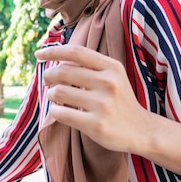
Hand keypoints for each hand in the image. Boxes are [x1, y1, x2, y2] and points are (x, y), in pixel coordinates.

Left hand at [35, 44, 180, 176]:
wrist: (141, 130)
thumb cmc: (119, 100)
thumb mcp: (112, 76)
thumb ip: (89, 65)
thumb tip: (55, 58)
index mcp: (111, 67)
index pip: (75, 52)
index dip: (53, 51)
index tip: (38, 54)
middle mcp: (108, 83)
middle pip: (62, 71)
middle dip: (48, 75)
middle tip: (47, 81)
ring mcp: (102, 104)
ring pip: (59, 92)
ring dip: (51, 94)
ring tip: (56, 97)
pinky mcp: (96, 125)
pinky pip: (61, 113)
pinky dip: (55, 110)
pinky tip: (60, 111)